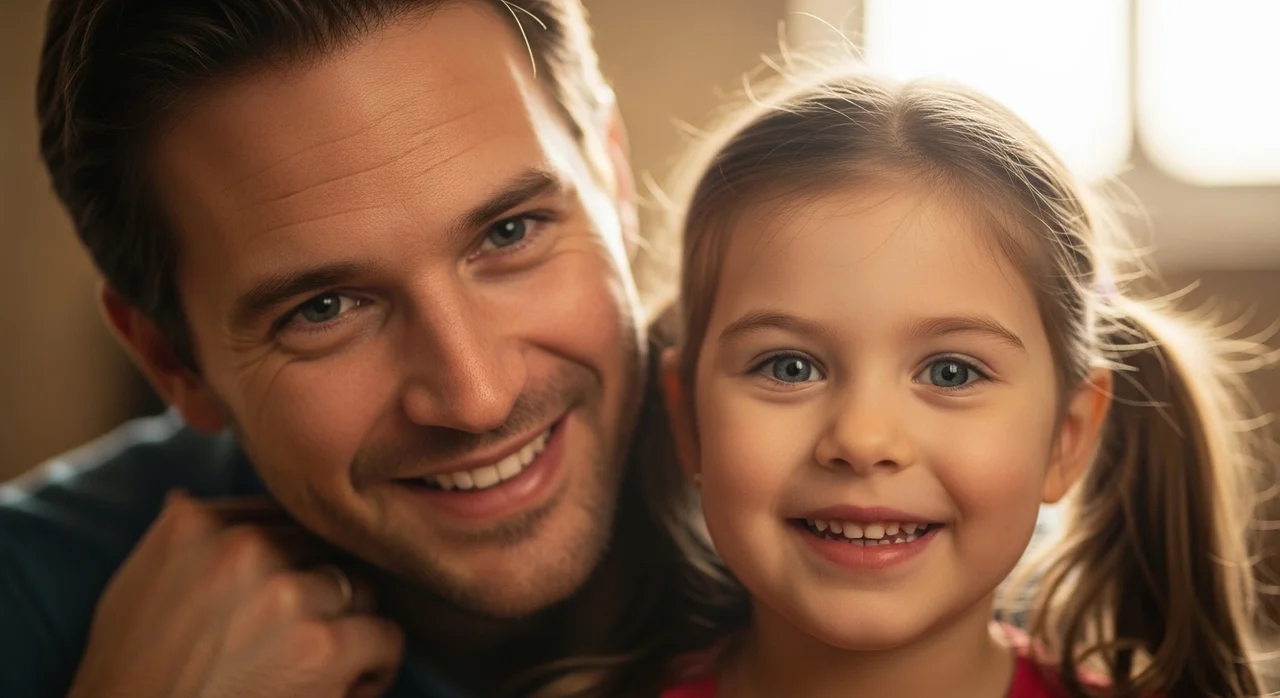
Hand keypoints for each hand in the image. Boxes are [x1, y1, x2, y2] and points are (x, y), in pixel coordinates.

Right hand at [66, 491, 403, 697]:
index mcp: (194, 524)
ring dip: (350, 626)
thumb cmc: (129, 675)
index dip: (293, 558)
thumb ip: (177, 544)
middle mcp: (242, 548)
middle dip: (321, 592)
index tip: (288, 591)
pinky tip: (349, 686)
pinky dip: (376, 666)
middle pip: (323, 550)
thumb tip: (184, 498)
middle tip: (303, 636)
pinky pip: (384, 636)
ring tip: (325, 664)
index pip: (278, 516)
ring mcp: (286, 593)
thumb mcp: (134, 589)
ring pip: (359, 588)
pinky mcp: (322, 646)